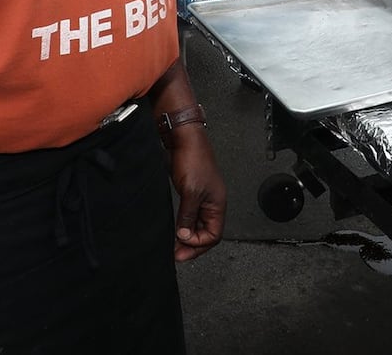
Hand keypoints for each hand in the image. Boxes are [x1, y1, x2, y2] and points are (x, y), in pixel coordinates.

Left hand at [167, 127, 225, 261]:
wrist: (184, 138)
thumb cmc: (193, 159)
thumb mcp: (191, 193)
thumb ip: (188, 217)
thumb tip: (184, 236)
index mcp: (218, 204)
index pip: (213, 235)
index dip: (198, 245)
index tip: (181, 248)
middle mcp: (211, 203)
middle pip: (206, 233)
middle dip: (192, 245)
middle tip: (176, 254)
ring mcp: (201, 198)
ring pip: (197, 225)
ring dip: (186, 236)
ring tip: (174, 245)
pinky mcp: (190, 192)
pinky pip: (189, 215)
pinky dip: (182, 225)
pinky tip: (174, 229)